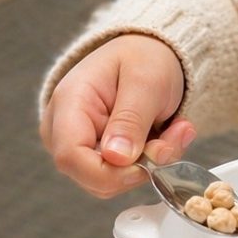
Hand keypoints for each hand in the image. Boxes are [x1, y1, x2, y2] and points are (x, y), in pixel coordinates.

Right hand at [40, 34, 195, 198]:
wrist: (147, 54)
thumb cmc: (143, 57)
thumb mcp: (146, 80)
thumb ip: (131, 120)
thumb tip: (117, 159)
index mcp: (68, 103)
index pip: (71, 158)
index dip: (112, 173)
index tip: (149, 162)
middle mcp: (62, 131)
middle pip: (94, 178)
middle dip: (141, 166)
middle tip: (176, 134)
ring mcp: (75, 149)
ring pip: (112, 183)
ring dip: (151, 164)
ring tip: (173, 130)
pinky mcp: (92, 160)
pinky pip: (121, 179)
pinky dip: (149, 164)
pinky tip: (163, 137)